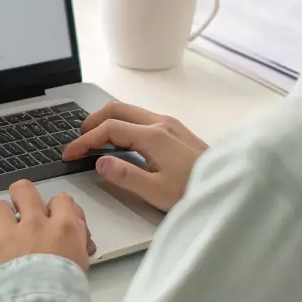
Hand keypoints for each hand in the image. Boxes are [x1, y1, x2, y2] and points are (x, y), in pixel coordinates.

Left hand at [0, 180, 95, 278]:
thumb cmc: (65, 295)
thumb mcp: (82, 266)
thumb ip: (76, 242)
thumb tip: (74, 233)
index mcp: (63, 228)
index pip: (62, 200)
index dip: (57, 208)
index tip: (54, 220)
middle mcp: (35, 224)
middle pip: (25, 190)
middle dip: (22, 198)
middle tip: (22, 213)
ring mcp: (8, 235)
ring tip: (1, 230)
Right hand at [62, 100, 207, 211]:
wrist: (231, 189)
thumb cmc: (195, 192)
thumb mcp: (156, 192)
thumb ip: (125, 176)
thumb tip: (100, 162)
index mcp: (154, 136)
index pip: (109, 129)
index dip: (85, 140)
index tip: (70, 153)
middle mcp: (162, 123)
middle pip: (117, 109)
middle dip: (92, 121)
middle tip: (78, 139)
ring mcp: (170, 124)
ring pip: (130, 110)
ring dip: (107, 120)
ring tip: (94, 139)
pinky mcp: (177, 130)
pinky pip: (142, 117)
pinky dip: (123, 123)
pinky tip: (121, 140)